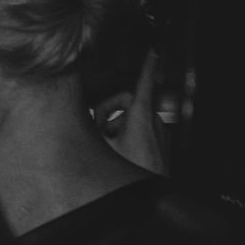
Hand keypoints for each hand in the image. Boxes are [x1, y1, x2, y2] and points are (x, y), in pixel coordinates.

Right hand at [93, 48, 168, 175]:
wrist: (153, 193)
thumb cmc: (132, 169)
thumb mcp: (105, 145)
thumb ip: (95, 128)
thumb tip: (84, 119)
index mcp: (140, 115)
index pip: (143, 83)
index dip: (146, 66)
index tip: (152, 51)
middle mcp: (153, 120)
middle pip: (128, 102)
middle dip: (111, 110)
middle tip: (98, 127)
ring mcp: (158, 132)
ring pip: (133, 117)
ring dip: (118, 125)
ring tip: (109, 145)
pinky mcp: (160, 143)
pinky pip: (141, 130)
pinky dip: (128, 134)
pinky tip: (120, 151)